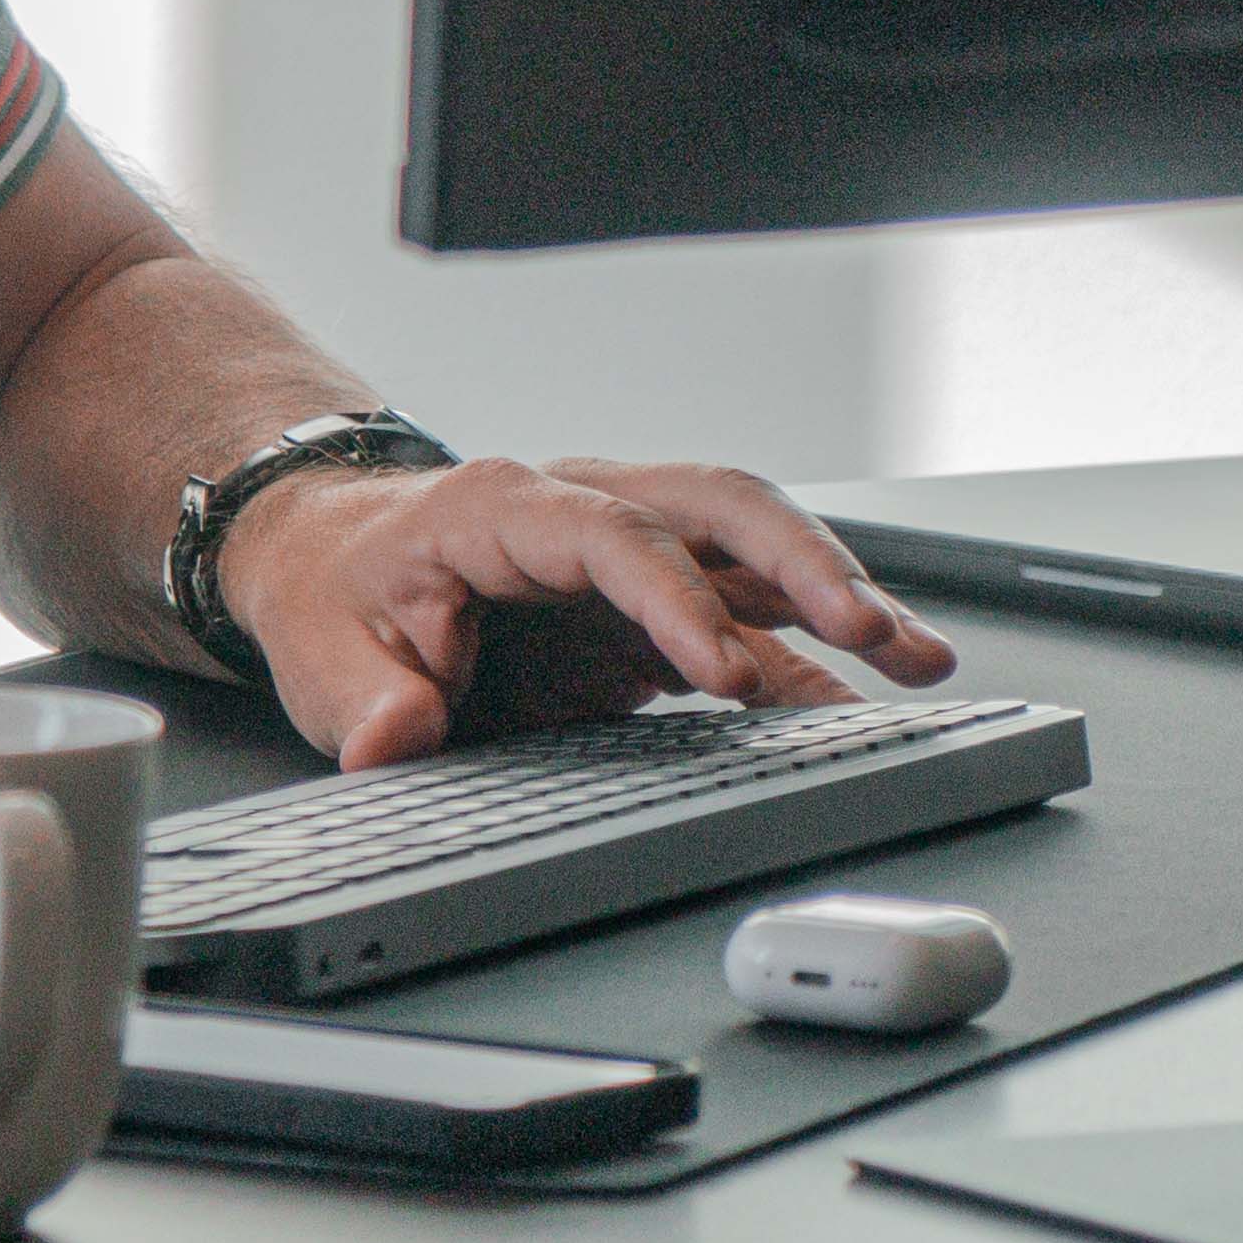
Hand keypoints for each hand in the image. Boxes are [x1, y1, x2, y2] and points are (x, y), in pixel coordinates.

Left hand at [204, 454, 951, 773]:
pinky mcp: (655, 609)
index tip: (720, 668)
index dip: (674, 597)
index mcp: (505, 506)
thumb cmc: (339, 592)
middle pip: (717, 509)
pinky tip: (874, 701)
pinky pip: (752, 625)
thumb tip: (399, 735)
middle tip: (873, 629)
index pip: (613, 535)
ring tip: (920, 659)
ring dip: (840, 598)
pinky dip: (816, 661)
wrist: (336, 563)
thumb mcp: (322, 650)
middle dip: (804, 565)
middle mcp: (588, 509)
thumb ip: (365, 699)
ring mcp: (631, 555)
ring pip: (756, 553)